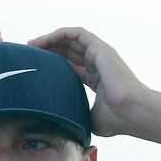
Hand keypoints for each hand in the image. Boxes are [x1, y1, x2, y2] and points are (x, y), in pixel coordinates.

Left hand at [27, 27, 147, 136]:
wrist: (131, 111)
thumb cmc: (116, 119)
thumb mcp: (90, 119)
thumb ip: (78, 116)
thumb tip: (63, 128)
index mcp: (97, 79)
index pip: (72, 67)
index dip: (54, 66)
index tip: (36, 69)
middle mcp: (99, 63)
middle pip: (69, 51)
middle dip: (49, 51)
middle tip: (29, 55)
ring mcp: (100, 54)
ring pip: (71, 39)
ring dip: (50, 40)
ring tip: (32, 45)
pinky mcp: (99, 47)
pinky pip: (76, 33)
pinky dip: (59, 34)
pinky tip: (44, 40)